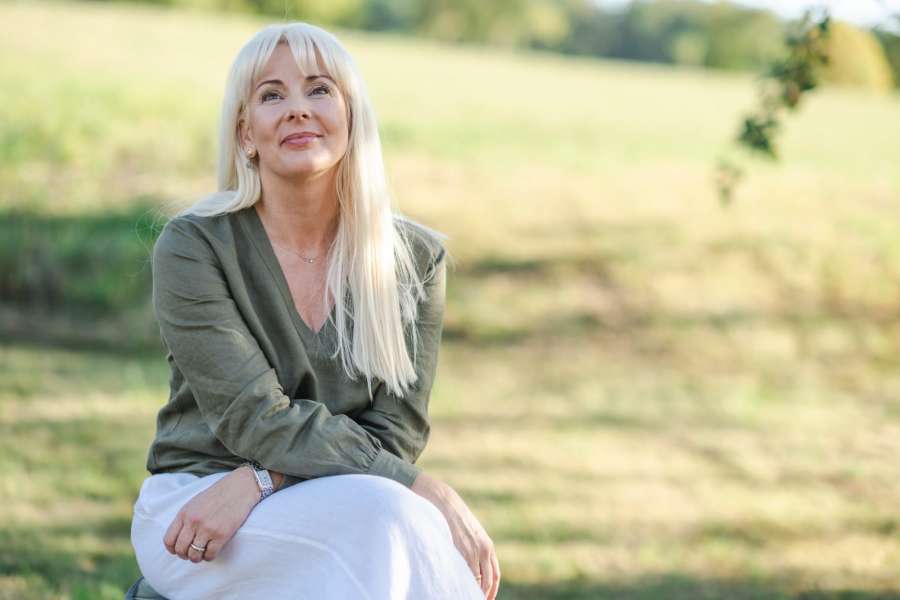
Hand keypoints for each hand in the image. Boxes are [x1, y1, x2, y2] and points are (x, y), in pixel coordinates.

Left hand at [163, 466, 260, 561]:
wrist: (240, 487)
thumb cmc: (218, 495)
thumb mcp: (195, 503)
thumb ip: (185, 519)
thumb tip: (179, 538)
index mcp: (185, 513)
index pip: (169, 540)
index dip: (172, 549)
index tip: (178, 551)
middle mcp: (193, 521)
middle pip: (180, 549)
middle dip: (185, 555)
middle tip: (192, 554)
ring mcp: (207, 528)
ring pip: (194, 555)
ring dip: (197, 558)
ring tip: (202, 554)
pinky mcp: (222, 534)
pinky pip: (210, 554)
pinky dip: (210, 557)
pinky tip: (213, 551)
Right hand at [412, 472, 500, 599]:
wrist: (444, 501)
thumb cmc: (454, 517)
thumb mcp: (470, 533)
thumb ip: (474, 549)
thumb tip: (471, 569)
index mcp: (488, 547)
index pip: (495, 576)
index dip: (491, 591)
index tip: (485, 599)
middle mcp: (484, 549)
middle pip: (488, 582)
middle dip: (482, 595)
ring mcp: (473, 550)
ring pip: (477, 580)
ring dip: (472, 591)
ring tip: (464, 596)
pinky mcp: (461, 549)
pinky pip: (464, 573)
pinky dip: (462, 584)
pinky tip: (456, 588)